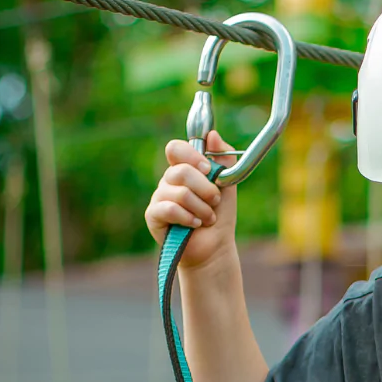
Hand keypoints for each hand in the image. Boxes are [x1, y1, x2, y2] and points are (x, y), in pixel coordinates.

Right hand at [145, 130, 237, 268]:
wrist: (215, 246)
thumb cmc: (219, 214)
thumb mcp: (228, 184)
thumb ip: (222, 158)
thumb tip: (212, 135)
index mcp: (184, 169)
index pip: (176, 149)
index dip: (192, 156)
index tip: (208, 169)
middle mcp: (168, 180)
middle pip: (180, 171)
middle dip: (205, 188)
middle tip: (214, 200)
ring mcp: (159, 197)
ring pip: (179, 192)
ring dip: (202, 208)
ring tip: (208, 218)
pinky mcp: (153, 215)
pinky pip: (170, 209)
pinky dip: (189, 217)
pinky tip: (195, 224)